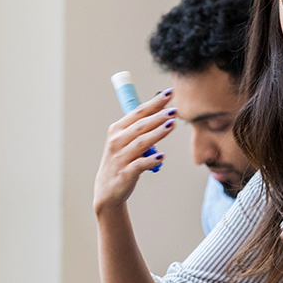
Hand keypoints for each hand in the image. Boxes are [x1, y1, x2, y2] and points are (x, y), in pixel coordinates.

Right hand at [93, 89, 175, 212]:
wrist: (108, 190)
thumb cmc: (122, 161)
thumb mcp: (126, 141)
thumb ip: (141, 128)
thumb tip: (163, 112)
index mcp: (117, 130)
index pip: (138, 112)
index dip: (154, 102)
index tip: (169, 93)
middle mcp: (117, 141)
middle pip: (140, 125)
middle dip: (158, 116)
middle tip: (175, 109)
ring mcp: (120, 157)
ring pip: (141, 142)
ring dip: (157, 133)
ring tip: (171, 125)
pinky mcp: (125, 173)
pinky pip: (140, 165)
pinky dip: (150, 160)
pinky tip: (161, 156)